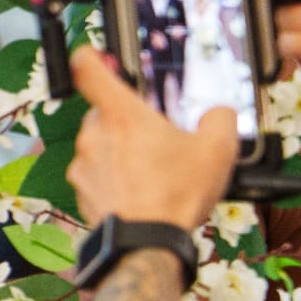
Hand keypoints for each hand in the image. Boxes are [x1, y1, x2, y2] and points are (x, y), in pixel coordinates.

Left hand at [66, 46, 240, 230]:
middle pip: (104, 112)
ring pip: (100, 144)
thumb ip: (220, 119)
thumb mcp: (216, 150)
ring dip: (120, 151)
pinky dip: (113, 179)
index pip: (88, 69)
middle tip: (156, 137)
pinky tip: (140, 192)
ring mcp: (83, 164)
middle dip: (127, 121)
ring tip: (153, 171)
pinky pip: (97, 174)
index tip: (96, 55)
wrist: (146, 245)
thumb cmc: (175, 194)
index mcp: (121, 114)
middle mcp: (94, 134)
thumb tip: (218, 113)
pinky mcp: (81, 191)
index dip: (90, 56)